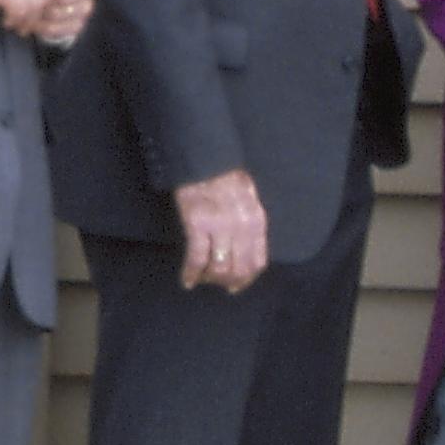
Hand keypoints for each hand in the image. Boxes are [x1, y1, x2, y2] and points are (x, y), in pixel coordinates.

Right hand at [173, 169, 268, 291]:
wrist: (204, 159)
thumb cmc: (226, 177)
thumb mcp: (249, 201)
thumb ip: (249, 226)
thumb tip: (243, 251)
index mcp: (256, 222)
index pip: (257, 262)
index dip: (247, 279)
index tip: (236, 285)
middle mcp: (241, 228)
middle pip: (238, 269)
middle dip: (227, 282)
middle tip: (216, 284)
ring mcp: (219, 227)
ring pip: (219, 268)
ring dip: (210, 279)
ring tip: (202, 279)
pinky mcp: (197, 224)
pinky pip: (196, 258)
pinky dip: (191, 273)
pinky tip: (187, 280)